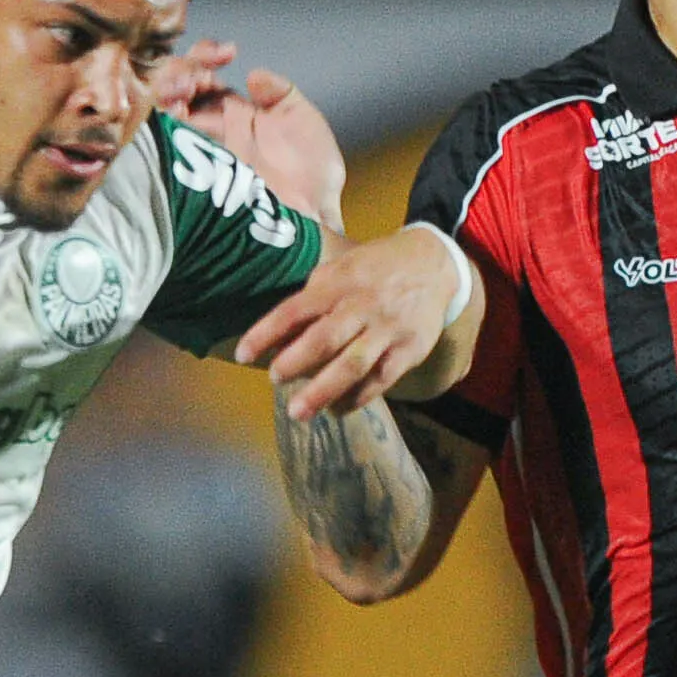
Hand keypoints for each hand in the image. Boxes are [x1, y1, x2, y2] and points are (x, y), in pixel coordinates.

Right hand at [157, 49, 346, 225]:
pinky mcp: (194, 172)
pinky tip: (176, 112)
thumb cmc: (313, 177)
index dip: (205, 57)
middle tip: (198, 76)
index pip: (204, 75)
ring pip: (163, 110)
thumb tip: (253, 76)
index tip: (223, 54)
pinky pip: (163, 143)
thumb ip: (281, 93)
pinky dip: (162, 121)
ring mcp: (200, 150)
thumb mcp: (303, 121)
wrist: (313, 218)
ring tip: (187, 89)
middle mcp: (212, 128)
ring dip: (168, 91)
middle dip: (181, 71)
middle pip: (176, 88)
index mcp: (235, 112)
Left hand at [233, 224, 463, 419]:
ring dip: (322, 391)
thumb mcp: (341, 269)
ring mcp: (387, 330)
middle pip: (324, 339)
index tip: (242, 354)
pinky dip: (356, 398)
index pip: (294, 310)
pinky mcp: (408, 350)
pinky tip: (336, 409)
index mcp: (338, 283)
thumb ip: (311, 299)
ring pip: (353, 364)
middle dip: (294, 363)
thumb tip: (276, 336)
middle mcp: (362, 306)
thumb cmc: (375, 269)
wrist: (435, 263)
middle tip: (273, 380)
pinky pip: (380, 380)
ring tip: (298, 412)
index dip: (265, 333)